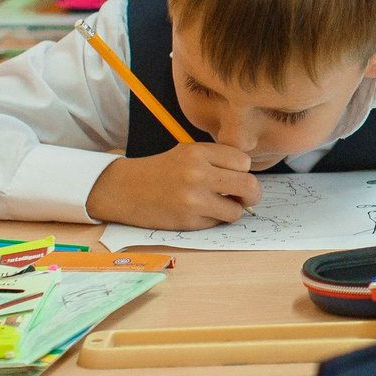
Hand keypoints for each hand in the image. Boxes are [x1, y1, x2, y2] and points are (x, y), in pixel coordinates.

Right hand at [85, 145, 261, 228]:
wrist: (124, 189)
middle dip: (252, 194)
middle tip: (245, 196)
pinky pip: (218, 223)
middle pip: (249, 186)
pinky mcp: (188, 220)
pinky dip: (215, 219)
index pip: (244, 162)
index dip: (242, 171)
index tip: (234, 175)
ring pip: (237, 210)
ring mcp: (193, 199)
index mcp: (199, 152)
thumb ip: (217, 159)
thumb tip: (249, 175)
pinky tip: (201, 212)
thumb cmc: (160, 170)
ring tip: (220, 205)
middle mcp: (198, 174)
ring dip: (233, 210)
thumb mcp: (187, 152)